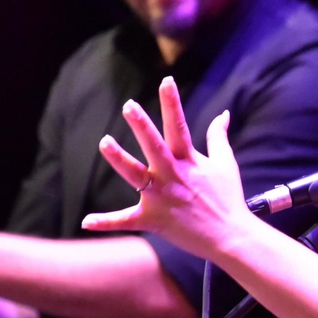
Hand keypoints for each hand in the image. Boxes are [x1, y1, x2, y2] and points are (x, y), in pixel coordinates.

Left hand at [80, 78, 255, 260]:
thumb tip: (223, 113)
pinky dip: (106, 222)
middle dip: (142, 126)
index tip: (166, 80)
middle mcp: (173, 176)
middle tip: (129, 106)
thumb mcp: (226, 164)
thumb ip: (218, 137)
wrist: (231, 237)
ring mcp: (162, 198)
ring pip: (136, 175)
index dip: (172, 103)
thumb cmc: (228, 199)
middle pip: (155, 146)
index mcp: (189, 161)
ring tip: (104, 142)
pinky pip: (126, 221)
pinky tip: (86, 221)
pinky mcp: (153, 220)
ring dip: (119, 159)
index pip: (179, 126)